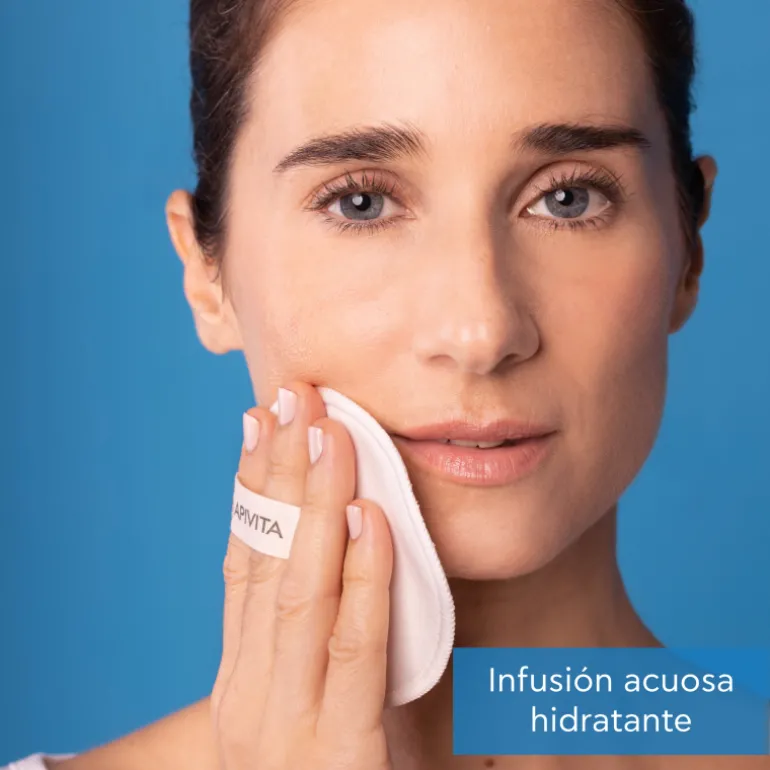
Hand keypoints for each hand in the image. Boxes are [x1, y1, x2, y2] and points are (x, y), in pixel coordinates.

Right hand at [210, 382, 394, 769]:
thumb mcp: (321, 702)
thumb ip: (330, 635)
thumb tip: (356, 545)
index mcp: (244, 676)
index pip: (243, 559)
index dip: (250, 485)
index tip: (261, 419)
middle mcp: (250, 695)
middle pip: (265, 558)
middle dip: (279, 470)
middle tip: (291, 393)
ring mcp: (285, 727)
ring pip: (300, 590)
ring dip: (316, 502)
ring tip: (328, 429)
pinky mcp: (338, 757)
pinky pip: (355, 649)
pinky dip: (364, 578)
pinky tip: (372, 517)